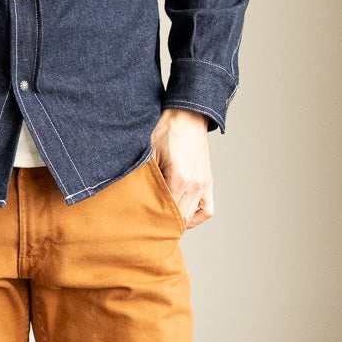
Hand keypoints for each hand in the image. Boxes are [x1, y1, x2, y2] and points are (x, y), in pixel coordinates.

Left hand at [150, 108, 213, 229]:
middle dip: (164, 224)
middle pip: (179, 218)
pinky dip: (197, 216)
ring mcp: (203, 184)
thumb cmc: (166, 131)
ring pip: (192, 216)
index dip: (153, 219)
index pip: (166, 211)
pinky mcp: (207, 181)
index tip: (141, 223)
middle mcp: (194, 185)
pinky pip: (207, 210)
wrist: (187, 116)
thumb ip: (144, 176)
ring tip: (164, 222)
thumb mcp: (148, 151)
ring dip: (178, 221)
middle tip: (148, 225)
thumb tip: (133, 195)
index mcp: (178, 179)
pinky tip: (184, 215)